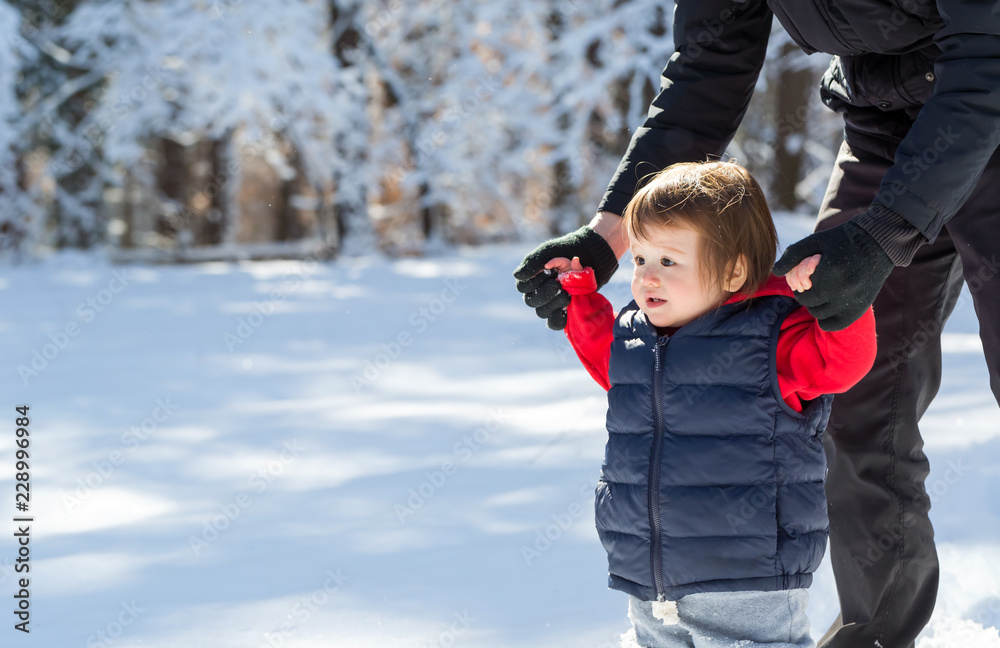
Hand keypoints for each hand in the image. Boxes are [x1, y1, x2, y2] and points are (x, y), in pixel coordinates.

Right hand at [514, 226, 618, 329]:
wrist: (590, 254)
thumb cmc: (566, 250)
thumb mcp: (549, 251)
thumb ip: (533, 262)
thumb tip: (517, 276)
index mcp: (532, 278)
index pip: (523, 287)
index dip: (533, 282)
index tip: (547, 272)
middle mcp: (538, 291)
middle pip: (531, 301)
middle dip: (545, 293)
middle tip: (558, 284)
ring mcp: (549, 302)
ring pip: (541, 312)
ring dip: (553, 304)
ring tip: (566, 295)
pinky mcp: (562, 310)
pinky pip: (554, 322)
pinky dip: (559, 319)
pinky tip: (566, 311)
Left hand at [773, 221, 893, 331]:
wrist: (878, 243)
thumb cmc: (841, 240)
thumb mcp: (815, 241)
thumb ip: (793, 255)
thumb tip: (775, 271)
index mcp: (830, 272)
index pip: (801, 291)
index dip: (799, 285)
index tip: (806, 278)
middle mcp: (842, 289)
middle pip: (809, 304)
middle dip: (807, 295)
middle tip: (814, 285)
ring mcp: (853, 301)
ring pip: (820, 315)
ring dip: (816, 306)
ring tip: (823, 292)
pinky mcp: (861, 308)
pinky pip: (835, 325)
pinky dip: (828, 319)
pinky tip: (830, 306)